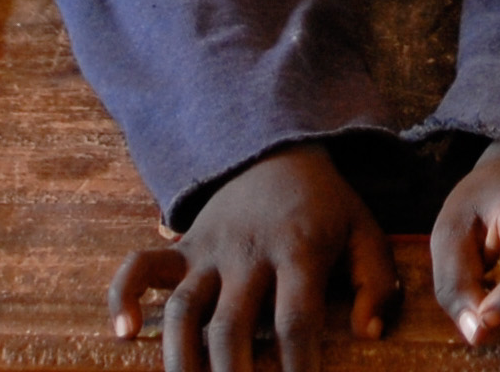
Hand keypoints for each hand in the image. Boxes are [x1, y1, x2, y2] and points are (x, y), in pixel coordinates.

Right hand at [106, 146, 394, 370]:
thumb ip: (376, 282)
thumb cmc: (327, 206)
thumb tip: (367, 334)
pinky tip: (123, 334)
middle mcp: (248, 251)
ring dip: (180, 357)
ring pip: (184, 307)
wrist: (278, 150)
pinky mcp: (182, 248)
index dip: (299, 364)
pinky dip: (124, 295)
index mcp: (299, 249)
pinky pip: (141, 267)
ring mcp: (209, 249)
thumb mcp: (365, 231)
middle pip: (232, 323)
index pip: (296, 317)